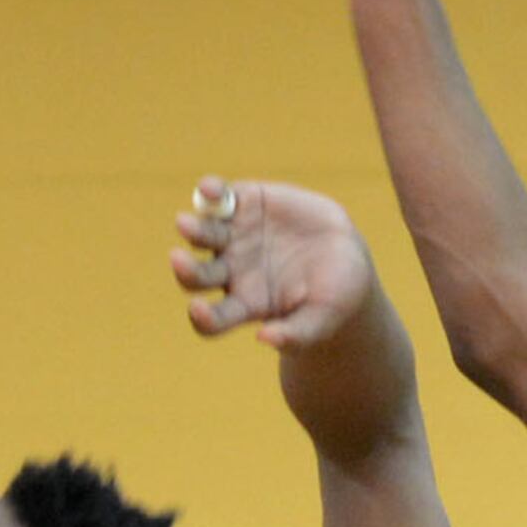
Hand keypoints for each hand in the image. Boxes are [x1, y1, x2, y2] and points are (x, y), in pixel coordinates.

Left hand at [171, 177, 375, 349]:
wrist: (347, 255)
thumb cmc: (333, 298)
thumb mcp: (322, 320)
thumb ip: (296, 334)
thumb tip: (266, 338)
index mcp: (244, 305)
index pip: (212, 318)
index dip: (203, 317)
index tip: (199, 310)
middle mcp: (230, 271)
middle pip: (197, 275)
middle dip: (187, 270)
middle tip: (178, 260)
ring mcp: (234, 236)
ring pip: (203, 234)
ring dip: (193, 229)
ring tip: (185, 224)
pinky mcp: (245, 204)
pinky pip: (220, 197)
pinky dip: (211, 192)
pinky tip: (209, 188)